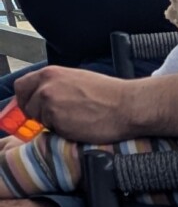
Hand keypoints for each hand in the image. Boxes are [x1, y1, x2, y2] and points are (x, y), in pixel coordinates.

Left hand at [12, 65, 139, 143]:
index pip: (21, 87)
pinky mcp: (58, 123)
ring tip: (75, 120)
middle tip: (58, 118)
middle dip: (40, 114)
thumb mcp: (75, 79)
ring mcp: (50, 105)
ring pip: (41, 120)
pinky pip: (53, 131)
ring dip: (53, 123)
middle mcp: (46, 87)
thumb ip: (55, 85)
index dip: (26, 99)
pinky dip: (64, 132)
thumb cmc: (108, 93)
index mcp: (50, 74)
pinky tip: (80, 126)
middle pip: (28, 106)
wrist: (126, 106)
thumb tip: (43, 96)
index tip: (33, 107)